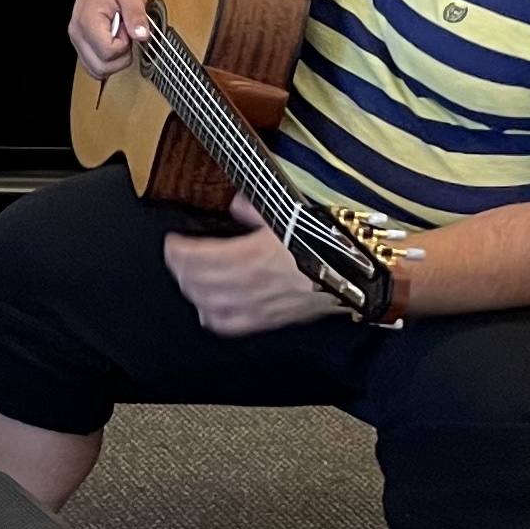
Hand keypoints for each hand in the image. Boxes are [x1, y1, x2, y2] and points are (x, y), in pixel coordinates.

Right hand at [70, 0, 154, 79]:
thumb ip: (137, 15)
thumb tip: (142, 35)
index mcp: (88, 21)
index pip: (108, 52)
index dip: (124, 44)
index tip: (128, 29)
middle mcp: (78, 33)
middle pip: (101, 67)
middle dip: (120, 56)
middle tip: (125, 34)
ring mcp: (77, 39)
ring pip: (96, 70)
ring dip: (113, 60)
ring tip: (119, 37)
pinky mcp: (81, 42)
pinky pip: (93, 63)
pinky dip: (106, 60)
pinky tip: (113, 42)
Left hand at [163, 196, 335, 337]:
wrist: (358, 276)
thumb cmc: (329, 246)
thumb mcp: (289, 216)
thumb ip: (256, 210)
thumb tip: (237, 203)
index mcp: (249, 256)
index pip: (195, 257)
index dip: (177, 250)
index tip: (172, 242)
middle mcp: (247, 285)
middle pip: (195, 283)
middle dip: (180, 270)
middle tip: (177, 258)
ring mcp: (255, 306)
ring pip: (205, 305)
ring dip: (191, 292)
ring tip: (188, 279)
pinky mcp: (267, 320)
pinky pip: (228, 325)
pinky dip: (211, 316)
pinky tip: (206, 308)